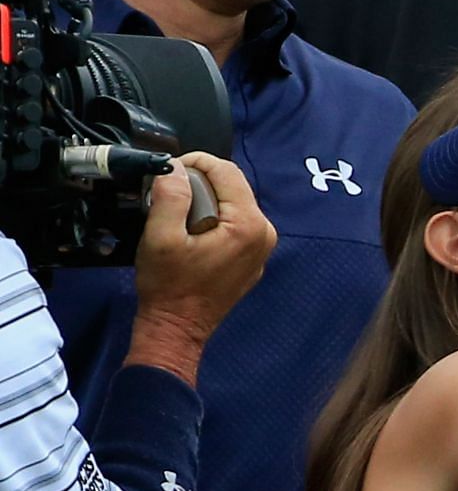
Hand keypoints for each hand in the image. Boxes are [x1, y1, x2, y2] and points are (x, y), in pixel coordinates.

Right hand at [129, 153, 274, 380]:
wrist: (177, 328)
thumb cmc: (169, 286)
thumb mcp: (161, 237)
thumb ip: (170, 197)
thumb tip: (175, 168)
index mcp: (249, 225)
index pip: (227, 171)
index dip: (195, 162)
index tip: (168, 171)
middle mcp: (265, 233)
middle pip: (232, 185)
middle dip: (199, 181)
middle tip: (166, 191)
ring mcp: (261, 247)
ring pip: (232, 202)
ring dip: (204, 199)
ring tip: (174, 210)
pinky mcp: (251, 257)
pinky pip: (234, 223)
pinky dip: (212, 217)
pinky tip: (189, 229)